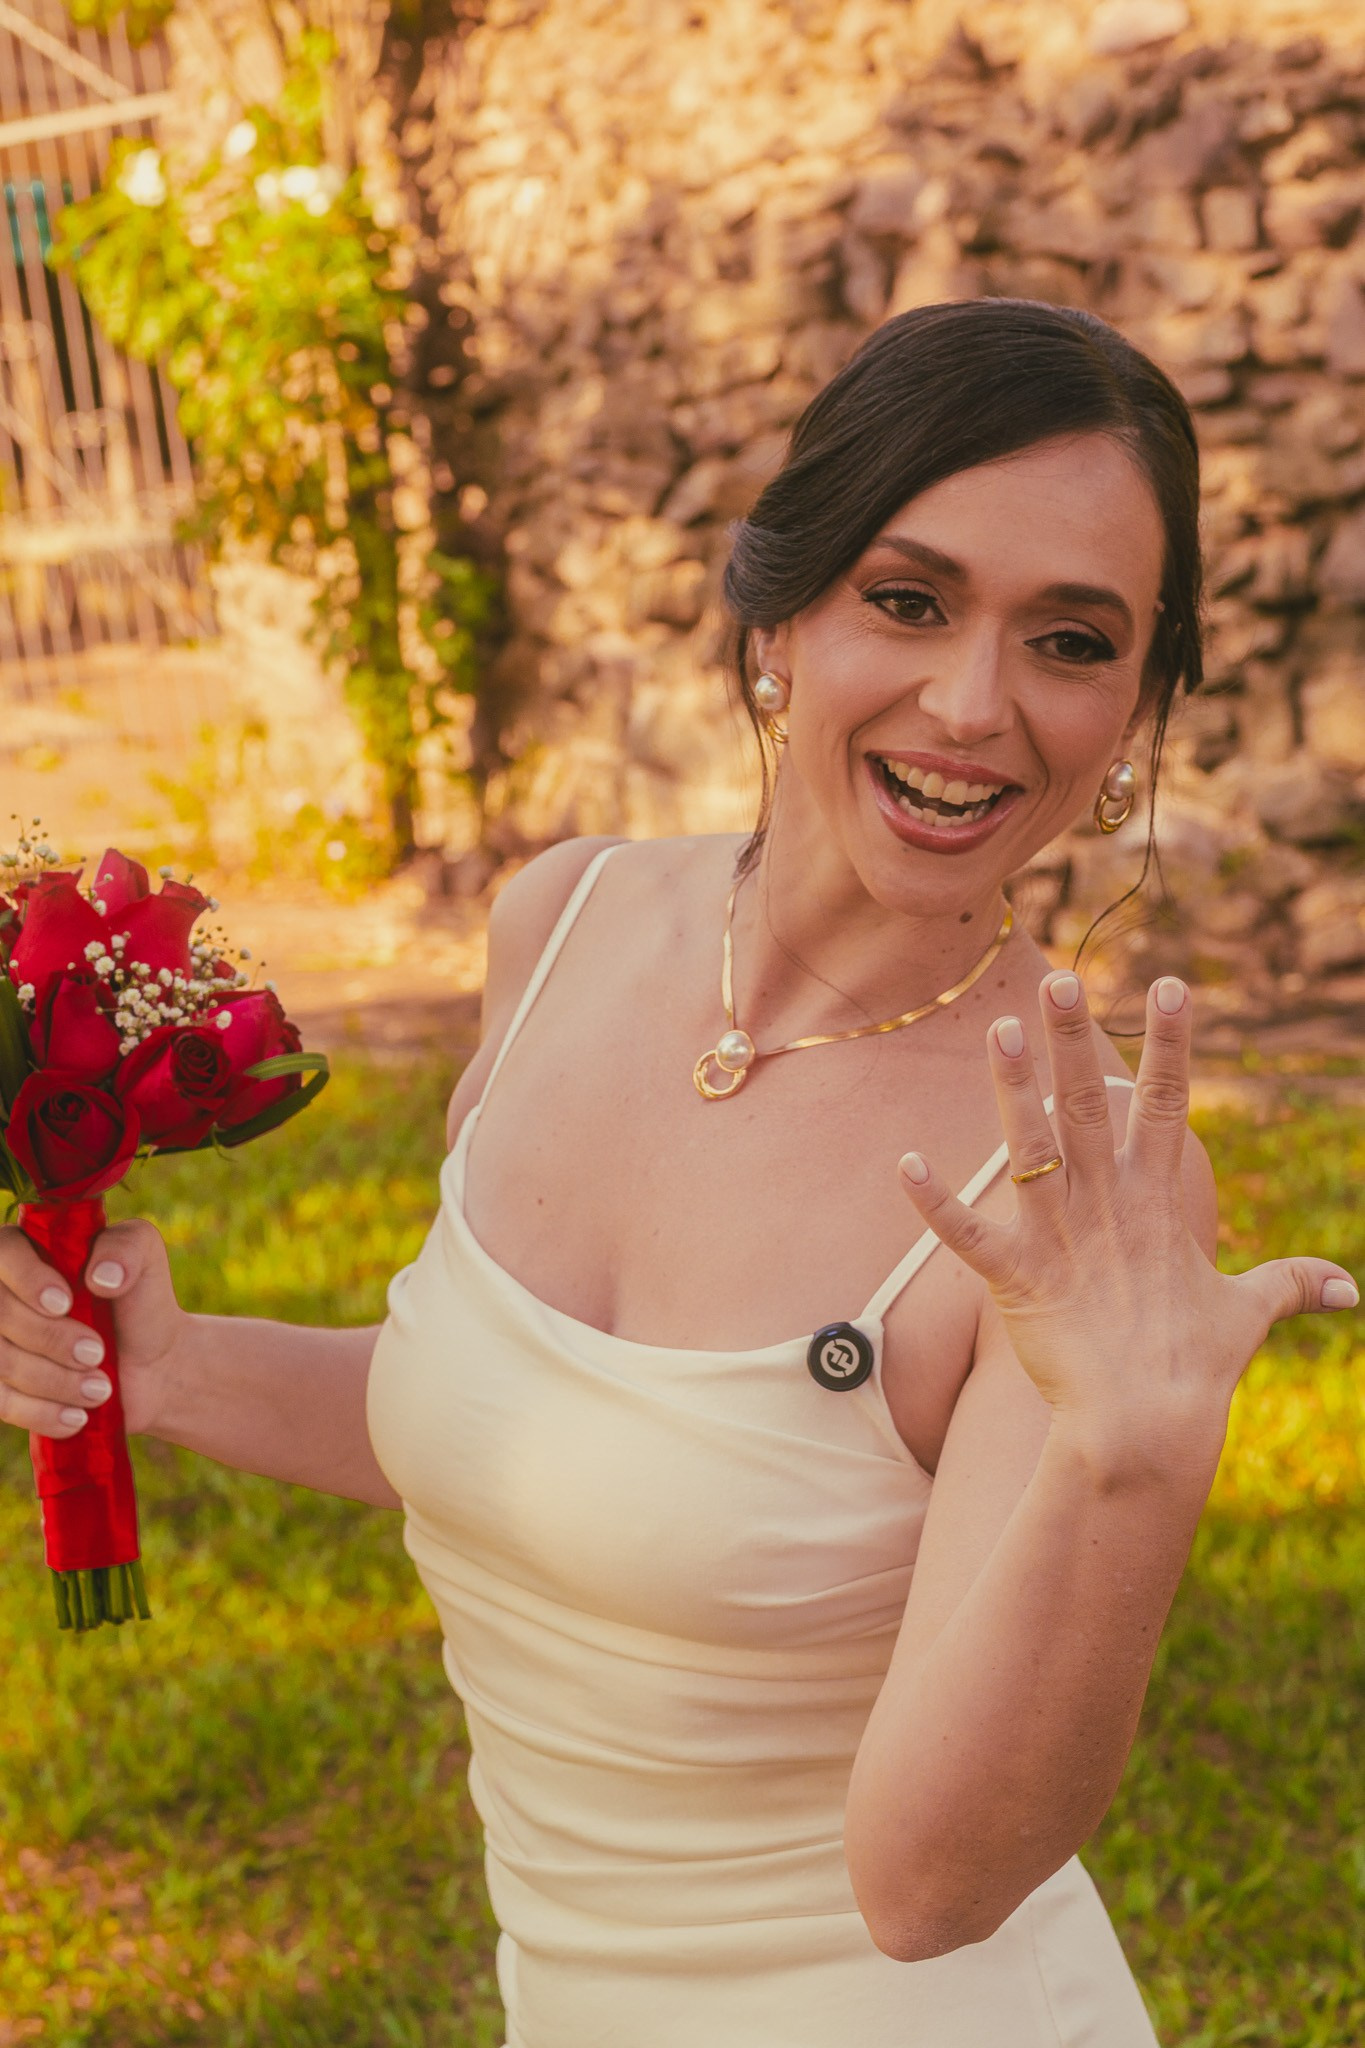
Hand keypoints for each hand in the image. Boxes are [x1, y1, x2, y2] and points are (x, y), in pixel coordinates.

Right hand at [0, 1218, 187, 1441]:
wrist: (152, 1364)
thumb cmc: (141, 1301)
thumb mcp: (146, 1259)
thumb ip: (127, 1247)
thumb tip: (100, 1276)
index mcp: (30, 1249)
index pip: (4, 1252)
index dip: (27, 1280)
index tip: (65, 1304)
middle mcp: (5, 1293)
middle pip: (0, 1314)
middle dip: (51, 1340)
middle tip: (98, 1354)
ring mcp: (1, 1341)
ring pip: (1, 1361)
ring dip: (54, 1380)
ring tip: (101, 1389)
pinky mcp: (3, 1385)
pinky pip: (0, 1402)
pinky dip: (41, 1412)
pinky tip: (76, 1417)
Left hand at [898, 972, 1358, 1480]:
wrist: (1147, 1430)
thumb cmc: (1196, 1368)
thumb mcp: (1248, 1312)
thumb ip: (1290, 1284)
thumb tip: (1349, 1290)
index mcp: (1157, 1197)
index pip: (1170, 1100)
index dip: (1172, 1041)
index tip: (1169, 982)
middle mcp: (1108, 1203)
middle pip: (1091, 1102)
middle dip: (1075, 1038)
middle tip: (1058, 978)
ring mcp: (1061, 1237)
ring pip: (1030, 1147)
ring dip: (1012, 1089)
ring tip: (998, 1030)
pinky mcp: (1017, 1278)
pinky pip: (968, 1234)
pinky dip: (934, 1203)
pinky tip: (904, 1164)